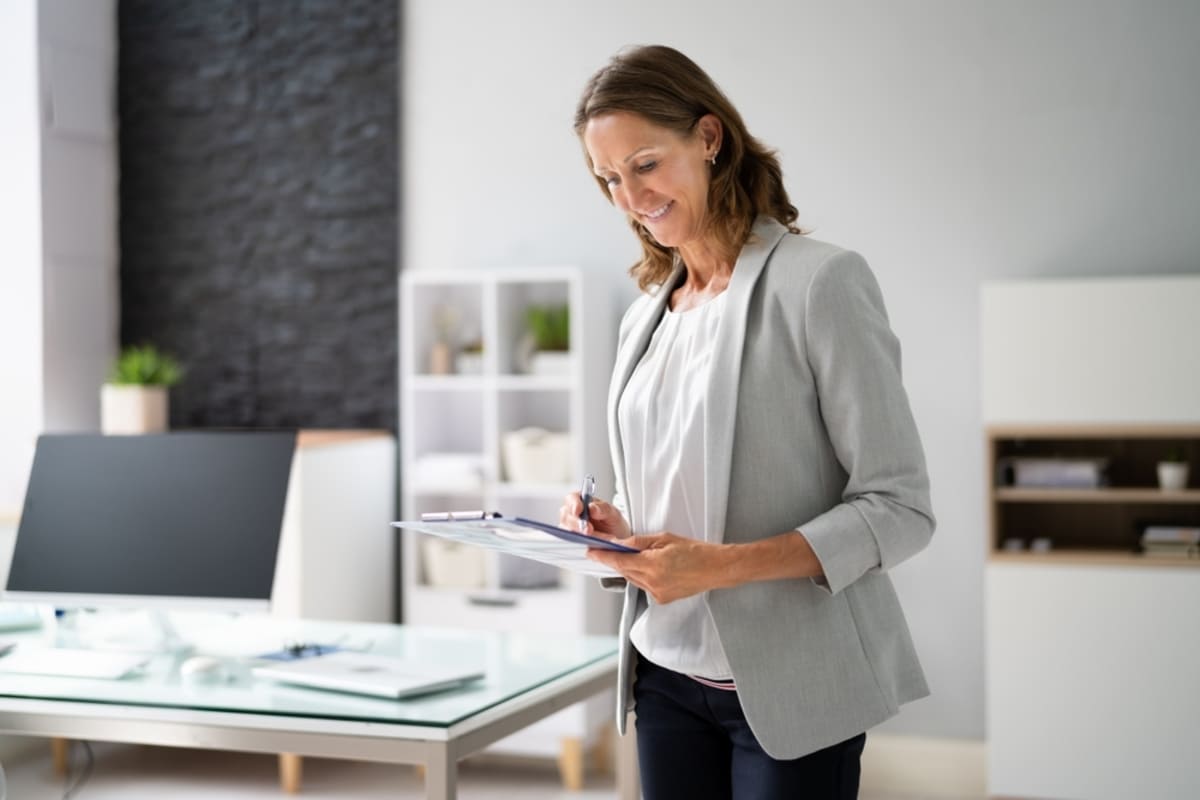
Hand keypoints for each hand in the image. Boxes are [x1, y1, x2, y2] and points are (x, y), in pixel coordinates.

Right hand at [559, 493, 631, 539]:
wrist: (616, 538)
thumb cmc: (612, 522)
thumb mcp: (613, 513)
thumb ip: (603, 509)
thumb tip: (591, 507)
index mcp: (581, 500)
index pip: (572, 498)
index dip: (573, 504)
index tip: (578, 510)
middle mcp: (573, 513)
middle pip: (567, 515)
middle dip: (577, 523)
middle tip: (589, 530)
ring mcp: (571, 526)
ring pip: (568, 529)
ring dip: (582, 534)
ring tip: (599, 538)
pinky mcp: (572, 539)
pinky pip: (572, 540)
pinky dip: (583, 542)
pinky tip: (594, 543)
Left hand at [585, 532, 725, 604]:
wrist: (716, 568)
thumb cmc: (696, 551)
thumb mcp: (665, 538)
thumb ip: (640, 542)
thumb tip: (622, 544)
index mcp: (653, 565)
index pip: (620, 561)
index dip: (603, 556)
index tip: (591, 551)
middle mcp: (653, 583)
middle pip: (625, 571)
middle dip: (618, 560)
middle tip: (611, 548)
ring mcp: (657, 594)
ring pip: (633, 579)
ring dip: (631, 568)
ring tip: (641, 556)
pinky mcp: (662, 599)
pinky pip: (644, 586)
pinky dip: (643, 576)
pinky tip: (653, 567)